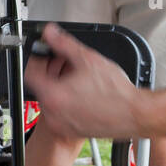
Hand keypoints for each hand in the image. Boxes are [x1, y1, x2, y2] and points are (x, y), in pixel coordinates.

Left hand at [22, 23, 147, 138]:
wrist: (135, 114)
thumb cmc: (116, 93)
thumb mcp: (88, 59)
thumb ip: (64, 44)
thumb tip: (50, 33)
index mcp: (53, 95)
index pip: (30, 73)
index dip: (37, 60)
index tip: (45, 55)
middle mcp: (54, 114)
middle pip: (40, 87)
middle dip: (50, 74)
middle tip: (66, 65)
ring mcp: (62, 125)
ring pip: (51, 101)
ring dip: (58, 89)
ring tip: (78, 81)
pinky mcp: (72, 131)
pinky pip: (61, 114)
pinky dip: (67, 103)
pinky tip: (84, 95)